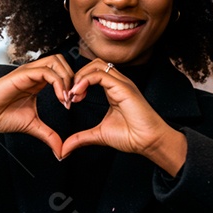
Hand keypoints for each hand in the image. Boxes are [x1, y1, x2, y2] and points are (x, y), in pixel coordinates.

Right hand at [0, 55, 74, 156]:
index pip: (62, 71)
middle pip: (62, 61)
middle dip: (73, 78)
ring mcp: (28, 72)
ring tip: (68, 99)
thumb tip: (61, 151)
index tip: (74, 103)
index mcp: (38, 81)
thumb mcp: (32, 126)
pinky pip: (46, 72)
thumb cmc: (2, 116)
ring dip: (67, 79)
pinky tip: (61, 98)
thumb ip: (49, 135)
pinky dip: (58, 83)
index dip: (73, 84)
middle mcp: (34, 73)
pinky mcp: (22, 74)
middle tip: (74, 99)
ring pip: (56, 62)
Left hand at [61, 58, 186, 173]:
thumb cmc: (131, 136)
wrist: (147, 141)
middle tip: (69, 96)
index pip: (92, 73)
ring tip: (73, 94)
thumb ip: (81, 138)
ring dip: (80, 77)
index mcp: (113, 90)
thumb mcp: (98, 135)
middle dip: (77, 76)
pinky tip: (78, 94)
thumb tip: (65, 148)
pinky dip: (86, 80)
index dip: (77, 83)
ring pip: (96, 65)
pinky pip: (101, 74)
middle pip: (93, 64)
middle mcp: (118, 83)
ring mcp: (122, 83)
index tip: (70, 100)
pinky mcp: (123, 87)